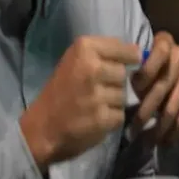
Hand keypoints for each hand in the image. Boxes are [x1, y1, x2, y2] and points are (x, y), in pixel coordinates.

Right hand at [20, 36, 141, 168]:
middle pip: (124, 73)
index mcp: (84, 48)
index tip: (114, 68)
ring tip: (91, 107)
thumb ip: (105, 53)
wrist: (38, 130)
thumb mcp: (76, 61)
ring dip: (112, 103)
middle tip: (93, 92)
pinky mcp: (101, 117)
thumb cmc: (59, 92)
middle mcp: (91, 68)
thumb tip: (141, 53)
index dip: (126, 60)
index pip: (128, 49)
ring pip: (123, 94)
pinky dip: (110, 120)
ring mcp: (96, 94)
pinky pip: (120, 114)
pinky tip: (93, 121)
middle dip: (114, 84)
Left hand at [131, 32, 178, 145]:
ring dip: (161, 124)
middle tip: (133, 130)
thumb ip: (126, 71)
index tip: (134, 88)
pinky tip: (166, 140)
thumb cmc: (140, 76)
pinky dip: (178, 128)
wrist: (165, 83)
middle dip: (148, 108)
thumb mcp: (131, 68)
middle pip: (166, 81)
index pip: (161, 50)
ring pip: (177, 100)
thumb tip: (112, 83)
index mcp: (163, 44)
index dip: (148, 69)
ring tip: (146, 141)